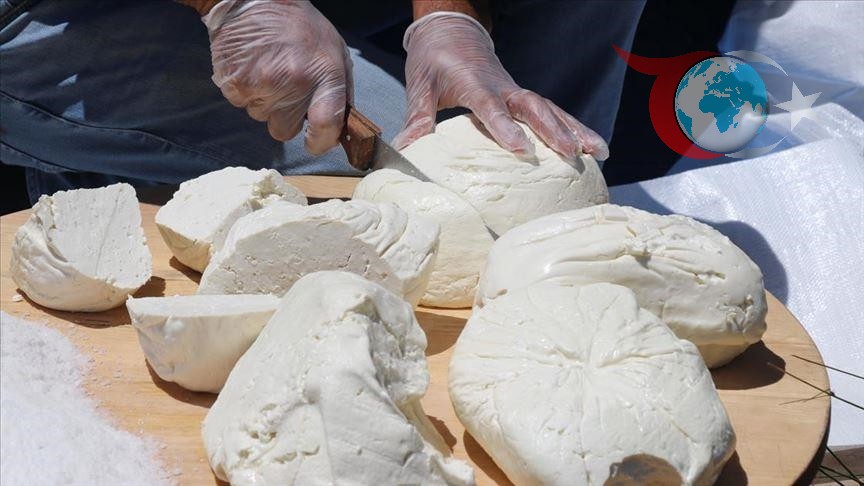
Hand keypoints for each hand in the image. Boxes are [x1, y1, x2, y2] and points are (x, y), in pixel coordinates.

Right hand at [206, 0, 351, 153]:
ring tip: (268, 70)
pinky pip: (242, 104)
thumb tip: (341, 128)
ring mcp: (264, 84)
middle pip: (285, 131)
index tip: (316, 142)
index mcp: (326, 74)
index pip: (326, 125)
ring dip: (265, 102)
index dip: (321, 142)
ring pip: (261, 117)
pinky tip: (252, 67)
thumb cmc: (300, 27)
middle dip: (285, 118)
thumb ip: (340, 91)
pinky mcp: (236, 83)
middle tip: (285, 90)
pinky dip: (246, 91)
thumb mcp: (335, 52)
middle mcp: (296, 82)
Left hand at [393, 13, 608, 160]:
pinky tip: (593, 148)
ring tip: (599, 153)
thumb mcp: (420, 85)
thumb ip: (417, 117)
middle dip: (553, 130)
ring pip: (551, 109)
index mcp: (473, 82)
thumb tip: (405, 150)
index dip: (505, 127)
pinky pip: (553, 113)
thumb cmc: (433, 60)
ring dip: (575, 130)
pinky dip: (574, 128)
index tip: (520, 150)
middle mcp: (501, 86)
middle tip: (572, 154)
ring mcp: (516, 91)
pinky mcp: (523, 98)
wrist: (452, 31)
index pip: (491, 106)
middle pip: (533, 106)